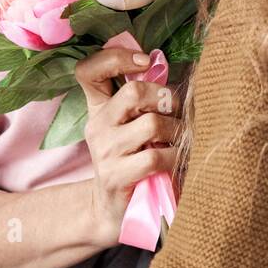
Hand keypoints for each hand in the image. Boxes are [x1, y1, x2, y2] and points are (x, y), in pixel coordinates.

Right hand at [74, 46, 180, 246]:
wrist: (112, 210)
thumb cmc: (132, 160)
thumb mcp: (131, 127)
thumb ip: (142, 101)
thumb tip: (168, 69)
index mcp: (98, 108)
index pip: (88, 70)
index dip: (116, 57)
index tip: (145, 61)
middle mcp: (97, 125)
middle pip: (132, 92)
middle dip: (165, 98)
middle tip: (175, 111)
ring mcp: (104, 151)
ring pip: (151, 123)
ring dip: (176, 130)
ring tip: (179, 140)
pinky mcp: (116, 176)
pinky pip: (155, 156)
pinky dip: (174, 157)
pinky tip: (175, 162)